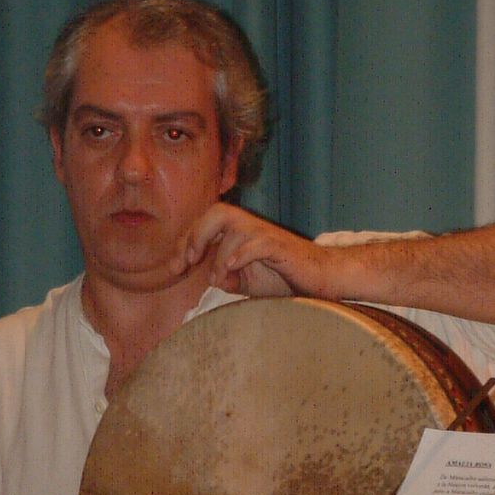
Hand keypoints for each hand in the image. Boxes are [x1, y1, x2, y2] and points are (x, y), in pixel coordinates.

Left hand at [183, 204, 334, 297]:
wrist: (319, 279)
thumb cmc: (284, 278)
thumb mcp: (247, 282)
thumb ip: (227, 278)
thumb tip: (211, 278)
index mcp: (238, 234)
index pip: (205, 225)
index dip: (185, 242)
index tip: (175, 267)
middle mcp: (250, 228)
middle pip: (217, 212)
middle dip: (196, 234)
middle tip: (188, 260)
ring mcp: (265, 234)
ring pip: (234, 228)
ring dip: (219, 253)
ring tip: (217, 276)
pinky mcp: (280, 246)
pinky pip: (257, 242)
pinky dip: (241, 253)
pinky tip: (232, 268)